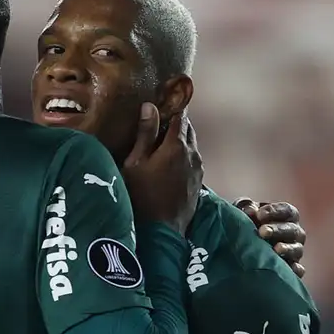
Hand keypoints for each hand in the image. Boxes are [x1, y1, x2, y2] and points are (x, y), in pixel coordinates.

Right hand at [121, 104, 202, 235]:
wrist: (161, 231)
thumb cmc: (141, 195)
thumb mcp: (135, 163)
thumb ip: (145, 134)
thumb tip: (149, 106)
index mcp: (176, 145)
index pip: (179, 116)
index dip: (171, 107)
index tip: (162, 102)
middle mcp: (192, 154)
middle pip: (188, 130)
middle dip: (176, 123)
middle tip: (159, 121)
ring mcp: (198, 169)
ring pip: (191, 146)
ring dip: (179, 140)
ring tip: (162, 142)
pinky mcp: (198, 182)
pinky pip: (192, 160)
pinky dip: (183, 155)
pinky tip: (169, 162)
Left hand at [234, 198, 306, 277]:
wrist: (239, 248)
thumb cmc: (245, 224)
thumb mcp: (244, 212)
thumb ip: (246, 207)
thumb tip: (250, 211)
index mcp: (286, 216)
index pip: (287, 211)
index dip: (275, 211)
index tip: (259, 214)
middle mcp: (294, 233)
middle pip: (292, 230)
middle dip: (278, 230)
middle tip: (262, 232)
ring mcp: (295, 251)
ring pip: (297, 249)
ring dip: (287, 249)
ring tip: (276, 249)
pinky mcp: (291, 268)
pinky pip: (298, 270)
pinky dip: (295, 270)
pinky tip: (290, 269)